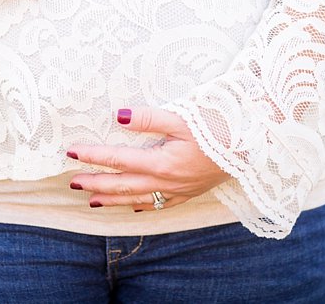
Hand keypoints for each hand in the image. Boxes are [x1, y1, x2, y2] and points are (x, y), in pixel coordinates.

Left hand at [67, 107, 230, 210]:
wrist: (253, 149)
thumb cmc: (219, 129)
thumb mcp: (183, 118)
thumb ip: (148, 119)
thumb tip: (117, 116)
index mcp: (161, 163)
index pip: (117, 160)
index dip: (92, 156)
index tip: (71, 152)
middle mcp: (166, 182)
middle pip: (122, 185)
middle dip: (96, 183)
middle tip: (73, 182)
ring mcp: (178, 191)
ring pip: (137, 199)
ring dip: (112, 200)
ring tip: (92, 201)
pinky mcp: (190, 193)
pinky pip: (160, 205)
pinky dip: (142, 206)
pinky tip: (134, 207)